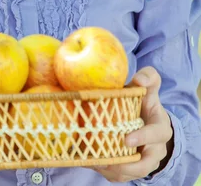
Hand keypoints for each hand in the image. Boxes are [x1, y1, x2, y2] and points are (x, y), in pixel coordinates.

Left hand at [92, 66, 173, 181]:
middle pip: (147, 163)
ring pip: (132, 173)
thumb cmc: (144, 102)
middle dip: (129, 165)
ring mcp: (145, 161)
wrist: (146, 119)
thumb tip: (139, 79)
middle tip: (109, 160)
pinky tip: (93, 164)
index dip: (144, 138)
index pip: (157, 135)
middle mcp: (156, 148)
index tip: (127, 139)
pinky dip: (108, 173)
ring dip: (115, 171)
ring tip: (97, 164)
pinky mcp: (133, 169)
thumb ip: (148, 78)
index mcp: (160, 127)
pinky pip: (122, 177)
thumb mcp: (148, 88)